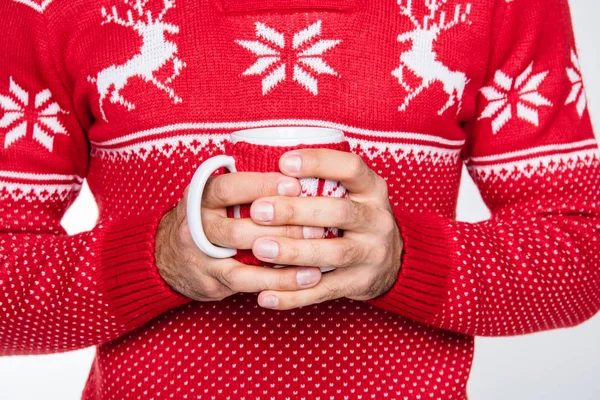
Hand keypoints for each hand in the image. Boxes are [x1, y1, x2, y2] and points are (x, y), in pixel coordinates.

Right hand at [155, 171, 325, 300]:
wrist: (167, 257)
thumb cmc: (209, 218)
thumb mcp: (216, 195)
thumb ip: (248, 186)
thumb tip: (301, 172)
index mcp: (202, 195)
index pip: (230, 187)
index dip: (263, 186)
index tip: (295, 186)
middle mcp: (198, 224)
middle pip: (239, 227)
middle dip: (281, 228)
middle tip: (317, 227)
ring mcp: (202, 255)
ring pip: (244, 259)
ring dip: (283, 261)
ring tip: (316, 262)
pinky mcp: (212, 280)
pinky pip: (247, 283)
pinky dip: (277, 282)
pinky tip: (303, 280)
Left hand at [249, 149, 402, 309]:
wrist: (395, 261)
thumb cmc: (358, 218)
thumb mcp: (355, 193)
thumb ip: (324, 181)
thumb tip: (268, 170)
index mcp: (373, 190)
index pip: (351, 168)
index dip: (319, 163)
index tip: (283, 162)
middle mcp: (376, 220)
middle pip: (339, 213)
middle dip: (296, 211)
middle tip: (258, 210)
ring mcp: (371, 254)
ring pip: (332, 254)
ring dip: (294, 252)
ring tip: (260, 248)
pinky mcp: (360, 283)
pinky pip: (324, 292)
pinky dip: (293, 296)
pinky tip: (266, 296)